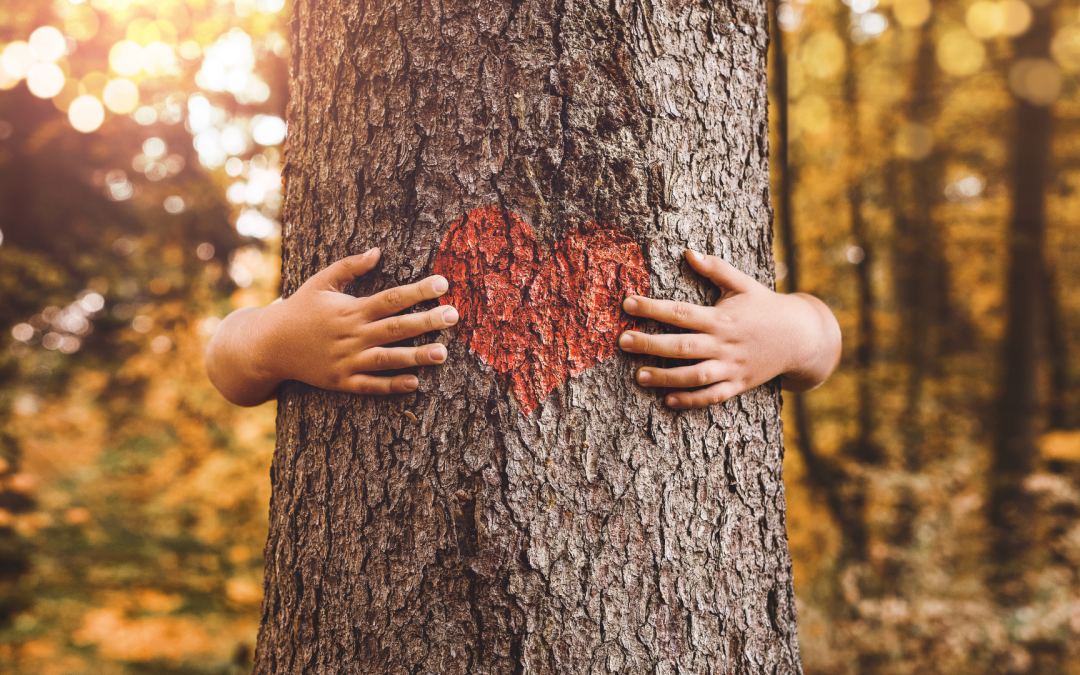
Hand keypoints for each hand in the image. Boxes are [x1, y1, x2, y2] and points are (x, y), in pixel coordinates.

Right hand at [206, 248, 457, 405]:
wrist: (269, 345)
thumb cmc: (300, 309)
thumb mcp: (321, 282)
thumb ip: (350, 267)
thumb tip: (378, 251)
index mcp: (350, 309)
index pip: (391, 298)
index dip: (418, 291)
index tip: (443, 283)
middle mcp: (352, 335)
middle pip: (396, 328)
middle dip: (427, 322)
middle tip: (454, 316)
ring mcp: (347, 360)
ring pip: (388, 359)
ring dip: (416, 356)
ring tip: (443, 353)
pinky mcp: (342, 382)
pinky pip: (370, 385)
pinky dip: (391, 385)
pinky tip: (415, 383)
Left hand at [618, 249, 840, 408]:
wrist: (801, 337)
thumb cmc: (766, 306)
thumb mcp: (743, 284)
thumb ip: (716, 268)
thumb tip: (689, 251)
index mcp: (721, 317)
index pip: (680, 312)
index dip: (652, 307)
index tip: (627, 303)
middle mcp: (724, 344)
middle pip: (682, 346)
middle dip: (650, 344)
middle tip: (622, 341)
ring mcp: (732, 367)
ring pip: (694, 376)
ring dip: (666, 377)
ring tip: (639, 376)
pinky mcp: (738, 385)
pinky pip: (712, 396)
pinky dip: (691, 400)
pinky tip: (668, 400)